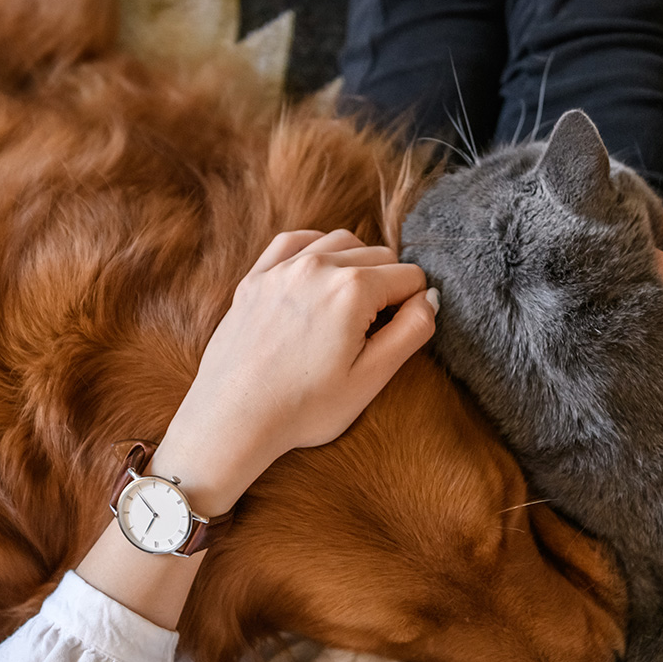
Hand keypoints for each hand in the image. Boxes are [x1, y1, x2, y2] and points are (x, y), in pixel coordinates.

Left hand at [154, 229, 436, 513]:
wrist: (234, 419)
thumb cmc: (304, 407)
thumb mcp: (372, 378)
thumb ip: (412, 331)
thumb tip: (429, 298)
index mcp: (353, 289)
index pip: (410, 277)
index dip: (413, 306)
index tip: (395, 337)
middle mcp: (318, 266)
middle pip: (379, 255)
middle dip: (388, 286)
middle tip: (374, 331)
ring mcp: (282, 268)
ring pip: (341, 242)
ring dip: (357, 265)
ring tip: (351, 308)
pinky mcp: (256, 278)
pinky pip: (297, 242)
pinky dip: (317, 251)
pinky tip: (320, 277)